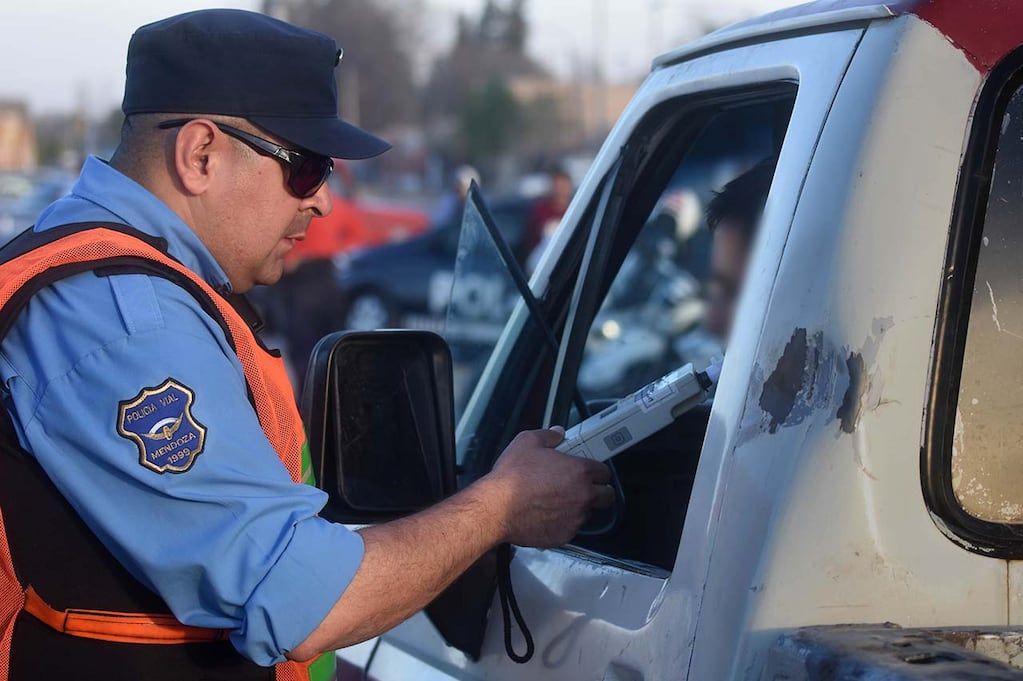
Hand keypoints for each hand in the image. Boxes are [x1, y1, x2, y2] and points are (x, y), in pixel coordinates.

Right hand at [482, 427, 613, 547]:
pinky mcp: (564, 536)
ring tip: (558, 501)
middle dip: (598, 492)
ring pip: (588, 513)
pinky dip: (564, 523)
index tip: (589, 471)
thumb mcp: (528, 442)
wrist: (496, 509)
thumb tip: (557, 433)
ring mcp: (575, 518)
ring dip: (579, 508)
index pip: (605, 472)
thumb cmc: (511, 478)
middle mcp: (583, 496)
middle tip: (581, 488)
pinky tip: (548, 515)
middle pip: (607, 496)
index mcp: (580, 472)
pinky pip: (571, 528)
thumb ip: (549, 436)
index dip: (596, 471)